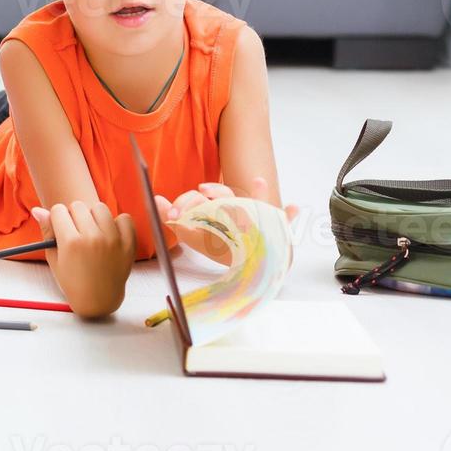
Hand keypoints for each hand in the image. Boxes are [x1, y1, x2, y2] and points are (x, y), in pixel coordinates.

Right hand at [31, 201, 136, 317]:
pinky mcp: (128, 243)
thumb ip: (47, 232)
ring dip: (94, 217)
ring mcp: (113, 240)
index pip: (59, 210)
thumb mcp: (54, 259)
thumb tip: (37, 209)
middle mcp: (93, 238)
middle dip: (73, 216)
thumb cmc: (73, 282)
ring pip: (100, 208)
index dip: (57, 218)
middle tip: (76, 233)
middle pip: (78, 206)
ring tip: (93, 232)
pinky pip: (124, 218)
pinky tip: (110, 234)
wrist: (98, 300)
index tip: (60, 228)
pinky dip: (117, 223)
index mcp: (71, 242)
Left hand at [154, 177, 297, 263]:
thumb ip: (173, 217)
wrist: (242, 268)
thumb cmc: (218, 247)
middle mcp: (238, 208)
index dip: (187, 200)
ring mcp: (257, 217)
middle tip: (202, 190)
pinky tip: (293, 208)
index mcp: (216, 206)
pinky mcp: (273, 229)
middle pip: (227, 195)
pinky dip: (290, 215)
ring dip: (256, 193)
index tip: (176, 212)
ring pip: (254, 203)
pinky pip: (284, 221)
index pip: (202, 197)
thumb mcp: (191, 235)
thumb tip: (156, 199)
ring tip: (258, 182)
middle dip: (215, 192)